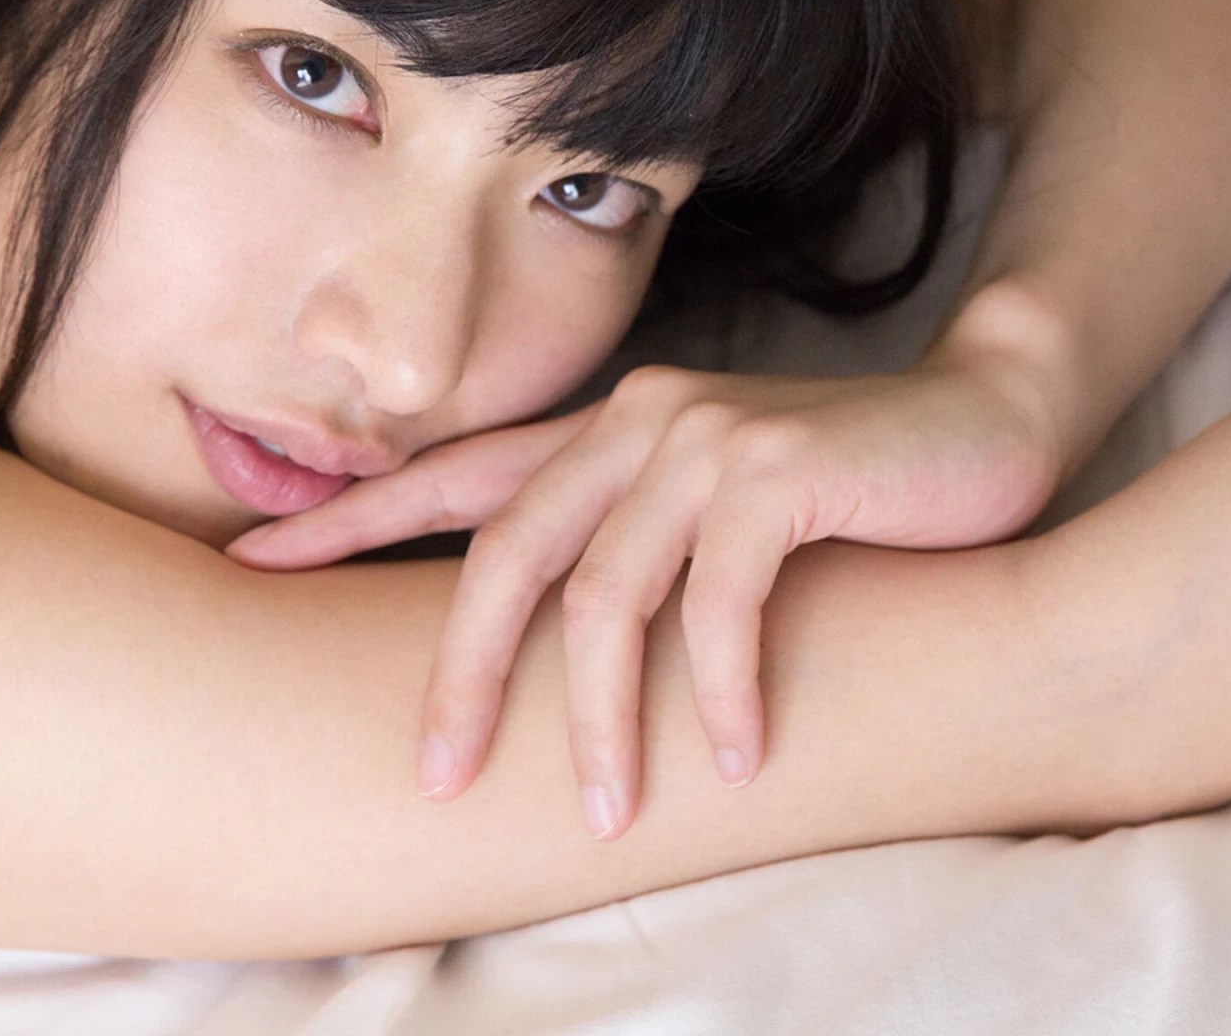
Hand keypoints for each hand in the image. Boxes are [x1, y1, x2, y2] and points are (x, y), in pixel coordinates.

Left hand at [223, 357, 1063, 839]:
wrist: (984, 420)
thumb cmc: (845, 488)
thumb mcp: (714, 509)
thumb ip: (630, 544)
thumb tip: (540, 650)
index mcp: (605, 429)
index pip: (452, 479)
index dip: (345, 521)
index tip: (246, 567)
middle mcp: (636, 419)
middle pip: (504, 555)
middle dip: (462, 677)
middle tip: (435, 780)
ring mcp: (705, 436)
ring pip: (607, 594)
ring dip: (600, 718)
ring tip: (606, 811)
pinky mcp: (778, 469)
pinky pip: (718, 600)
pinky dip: (717, 690)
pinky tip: (733, 757)